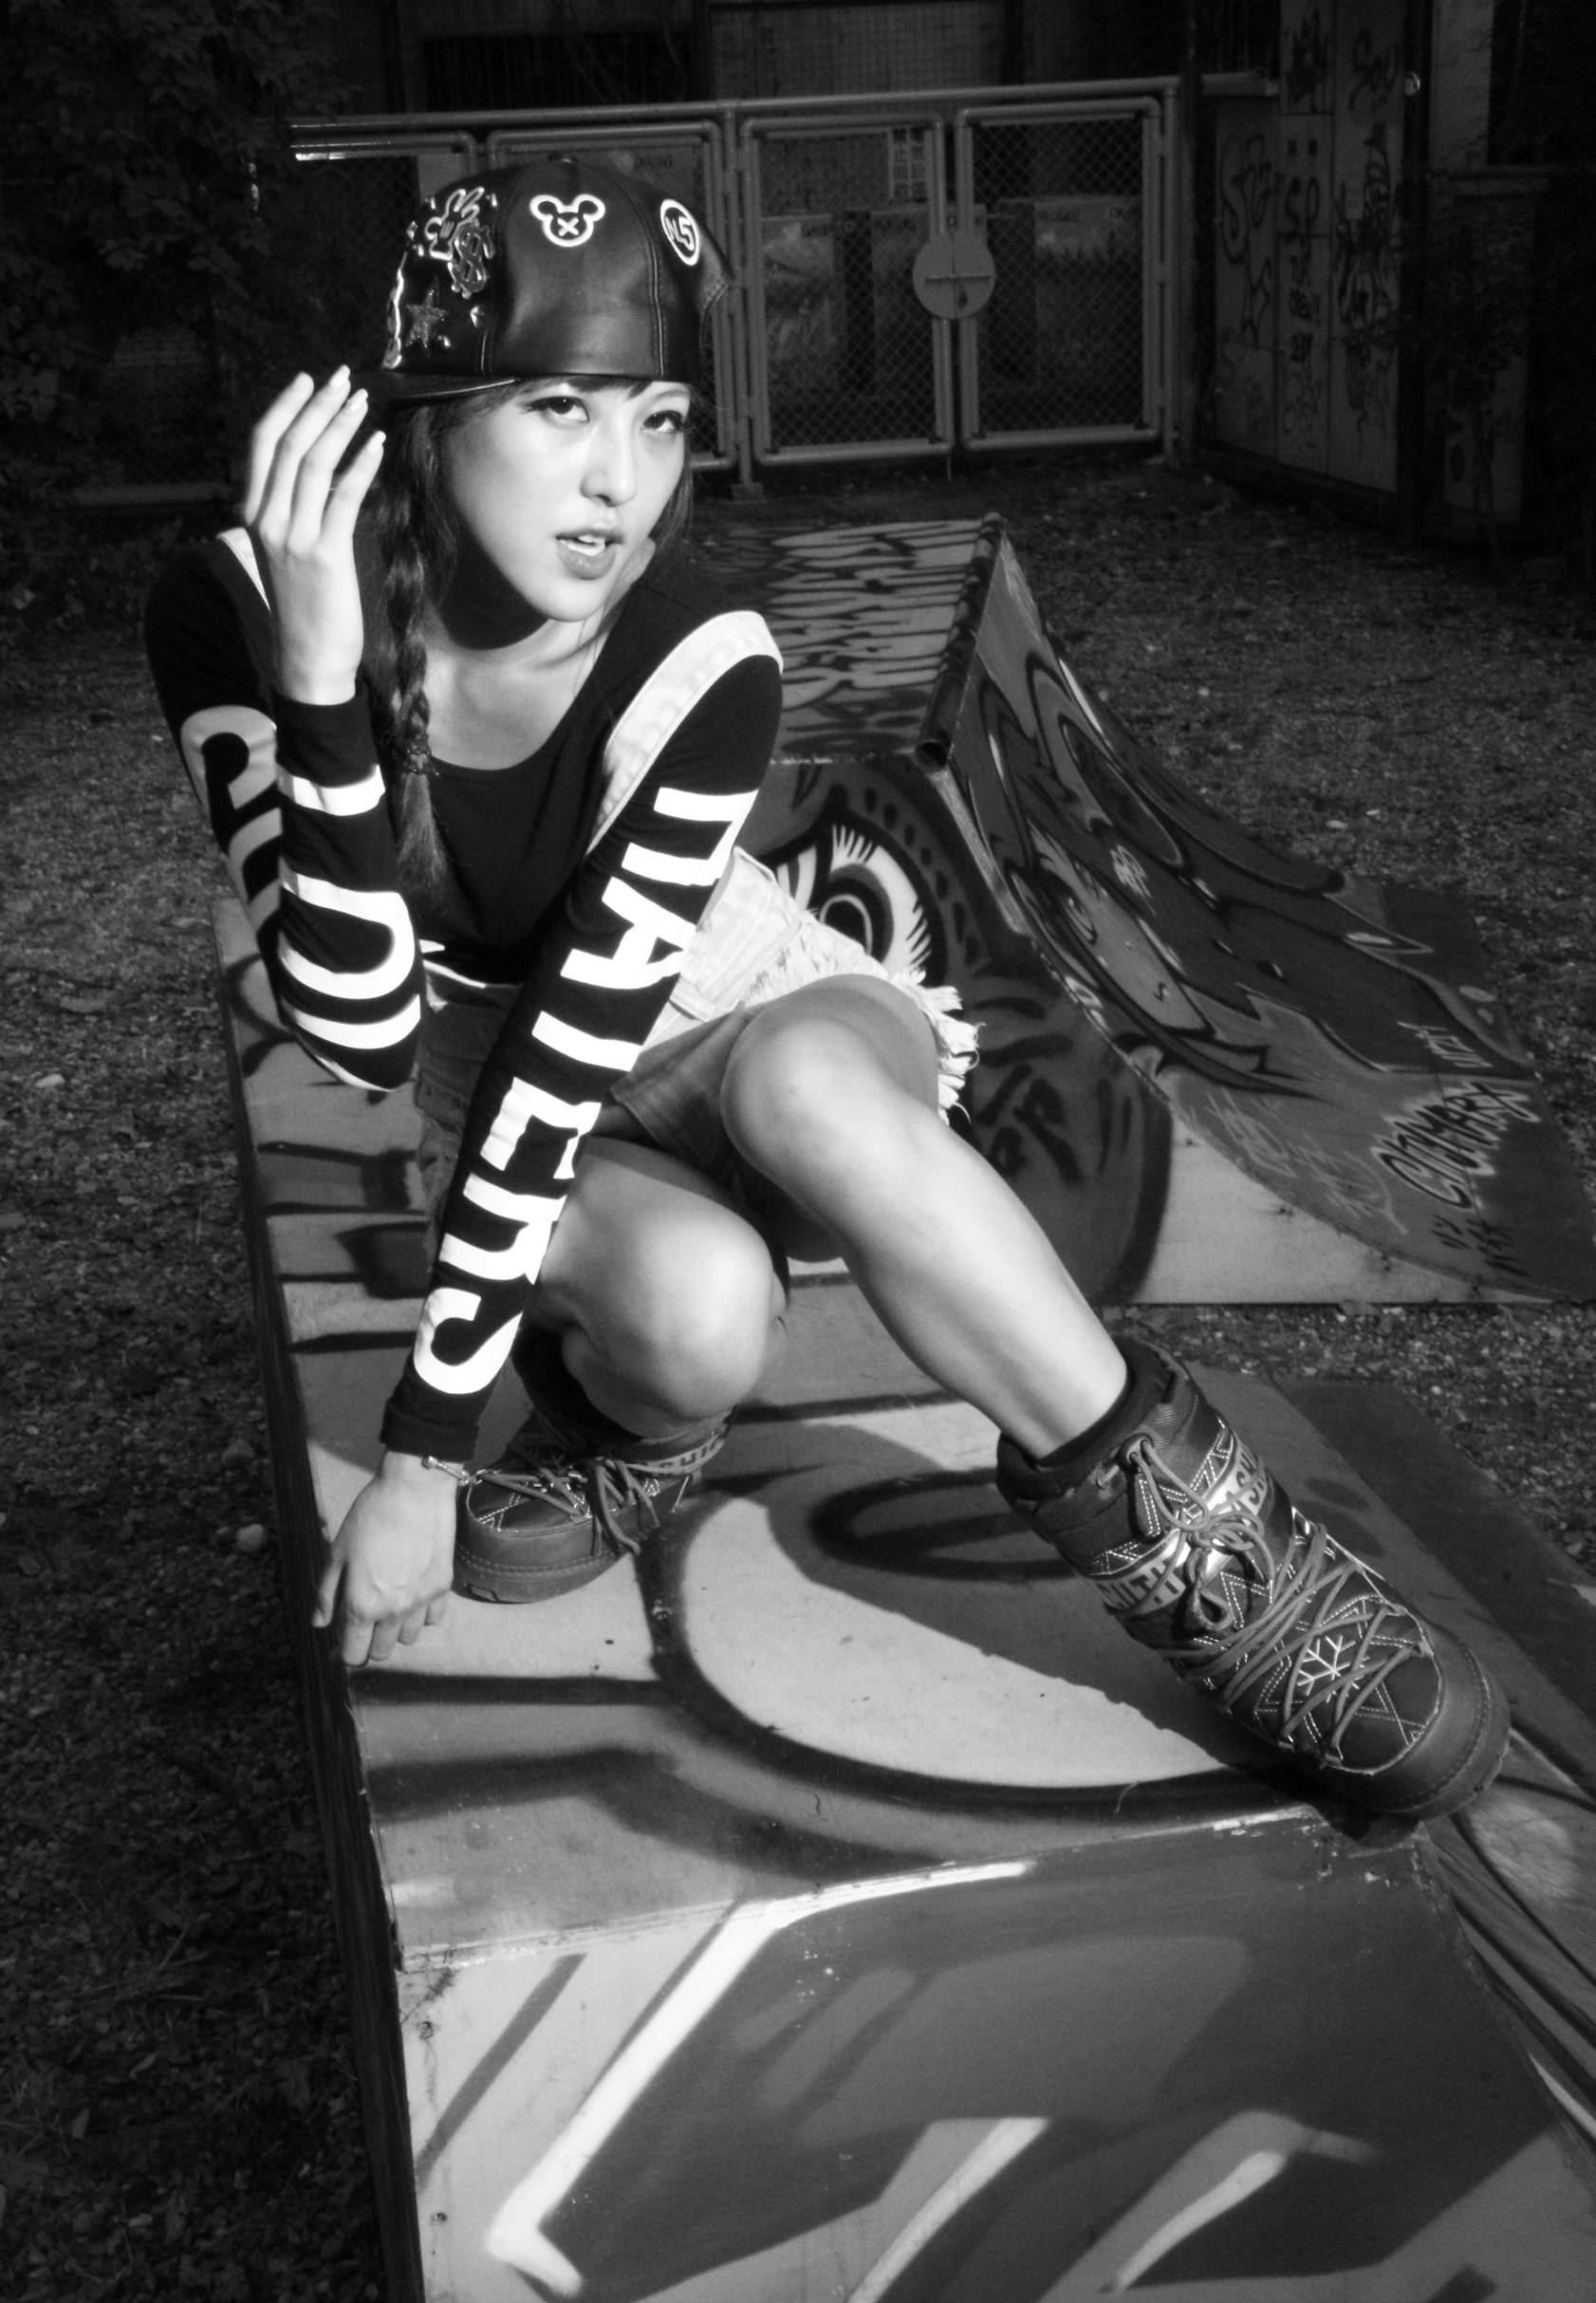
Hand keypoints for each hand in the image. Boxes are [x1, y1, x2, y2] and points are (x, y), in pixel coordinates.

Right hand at [242, 368, 384, 705]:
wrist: (309, 657)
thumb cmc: (305, 605)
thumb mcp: (288, 550)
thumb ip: (296, 509)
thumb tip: (323, 468)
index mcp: (253, 515)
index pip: (261, 445)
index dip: (285, 406)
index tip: (307, 379)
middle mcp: (267, 521)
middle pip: (288, 445)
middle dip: (317, 405)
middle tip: (343, 378)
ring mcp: (293, 537)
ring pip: (313, 464)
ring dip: (340, 425)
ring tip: (362, 401)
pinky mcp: (325, 555)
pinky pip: (344, 496)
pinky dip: (361, 464)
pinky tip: (377, 442)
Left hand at [314, 1451, 455, 1666]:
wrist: (414, 1491)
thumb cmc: (368, 1517)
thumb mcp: (338, 1553)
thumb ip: (327, 1593)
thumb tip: (319, 1624)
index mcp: (361, 1605)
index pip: (353, 1654)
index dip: (344, 1653)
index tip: (342, 1642)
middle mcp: (393, 1612)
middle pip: (382, 1652)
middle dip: (370, 1643)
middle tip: (365, 1621)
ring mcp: (421, 1602)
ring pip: (408, 1638)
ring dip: (396, 1630)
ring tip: (391, 1606)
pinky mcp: (443, 1587)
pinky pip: (433, 1619)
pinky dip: (423, 1614)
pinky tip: (415, 1594)